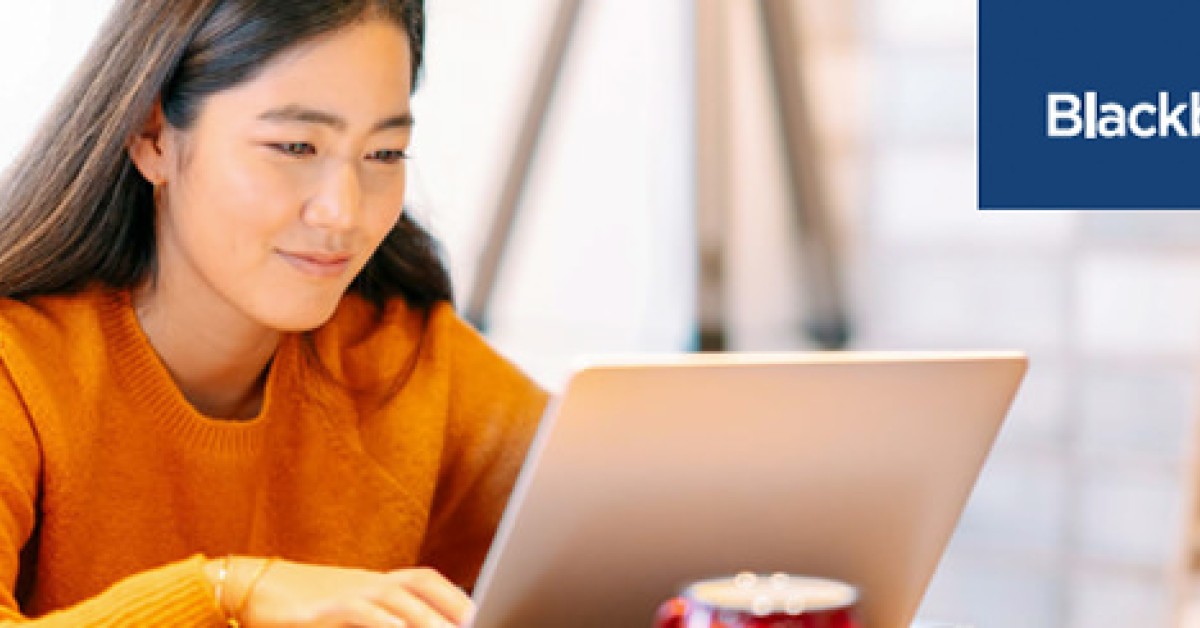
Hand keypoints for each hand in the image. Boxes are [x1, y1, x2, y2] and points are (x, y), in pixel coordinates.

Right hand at [207, 557, 473, 626]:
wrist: (249, 589)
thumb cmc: (302, 607)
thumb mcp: (347, 610)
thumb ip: (381, 618)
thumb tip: (416, 623)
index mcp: (377, 582)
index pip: (426, 581)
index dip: (456, 597)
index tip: (481, 614)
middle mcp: (367, 582)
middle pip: (421, 586)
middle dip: (453, 608)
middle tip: (477, 625)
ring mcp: (346, 592)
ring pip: (397, 599)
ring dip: (426, 619)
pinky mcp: (322, 609)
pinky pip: (359, 613)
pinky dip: (383, 622)